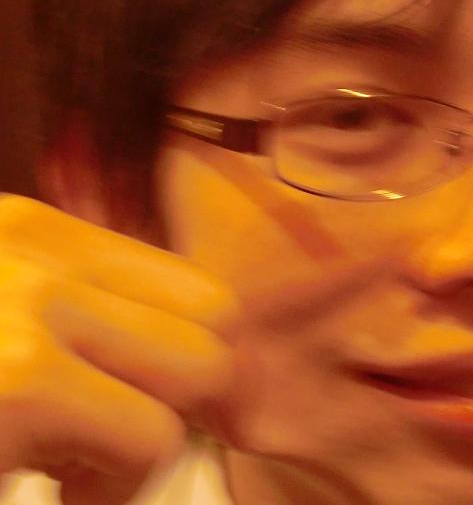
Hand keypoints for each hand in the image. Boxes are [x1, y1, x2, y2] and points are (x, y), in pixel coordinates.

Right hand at [0, 196, 237, 504]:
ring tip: (80, 470)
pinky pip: (150, 439)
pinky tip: (56, 493)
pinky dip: (115, 489)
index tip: (157, 408)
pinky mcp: (23, 382)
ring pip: (202, 369)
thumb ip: (80, 314)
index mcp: (30, 229)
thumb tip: (191, 355)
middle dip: (188, 396)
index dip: (198, 354)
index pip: (189, 278)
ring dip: (152, 441)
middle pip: (216, 314)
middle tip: (120, 444)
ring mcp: (32, 305)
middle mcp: (35, 247)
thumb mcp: (5, 315)